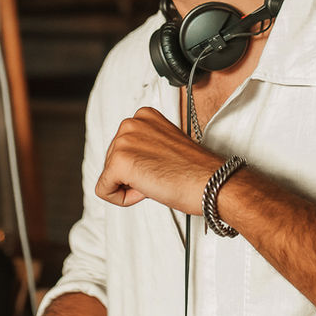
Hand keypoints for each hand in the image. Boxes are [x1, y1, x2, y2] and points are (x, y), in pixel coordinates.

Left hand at [94, 107, 224, 214]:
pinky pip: (104, 190)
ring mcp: (124, 141)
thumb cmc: (195, 171)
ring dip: (130, 187)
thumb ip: (145, 146)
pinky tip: (147, 190)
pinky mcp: (120, 162)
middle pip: (111, 162)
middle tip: (161, 175)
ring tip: (158, 180)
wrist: (212, 183)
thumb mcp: (165, 147)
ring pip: (108, 176)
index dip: (141, 166)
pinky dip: (122, 199)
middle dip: (133, 176)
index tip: (162, 166)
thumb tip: (131, 161)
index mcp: (143, 116)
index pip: (123, 149)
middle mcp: (131, 123)